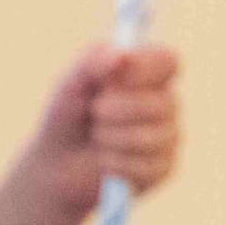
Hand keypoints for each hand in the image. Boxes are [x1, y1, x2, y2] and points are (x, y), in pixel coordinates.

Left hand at [14, 42, 182, 223]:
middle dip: (121, 110)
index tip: (115, 77)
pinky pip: (148, 168)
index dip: (146, 69)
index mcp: (147, 72)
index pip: (168, 61)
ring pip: (154, 138)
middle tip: (95, 111)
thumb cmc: (67, 115)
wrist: (57, 164)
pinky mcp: (162, 169)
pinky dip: (117, 164)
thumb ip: (92, 64)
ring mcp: (167, 137)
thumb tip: (122, 55)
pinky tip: (104, 161)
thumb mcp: (70, 85)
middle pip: (164, 103)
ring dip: (114, 138)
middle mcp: (164, 102)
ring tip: (96, 136)